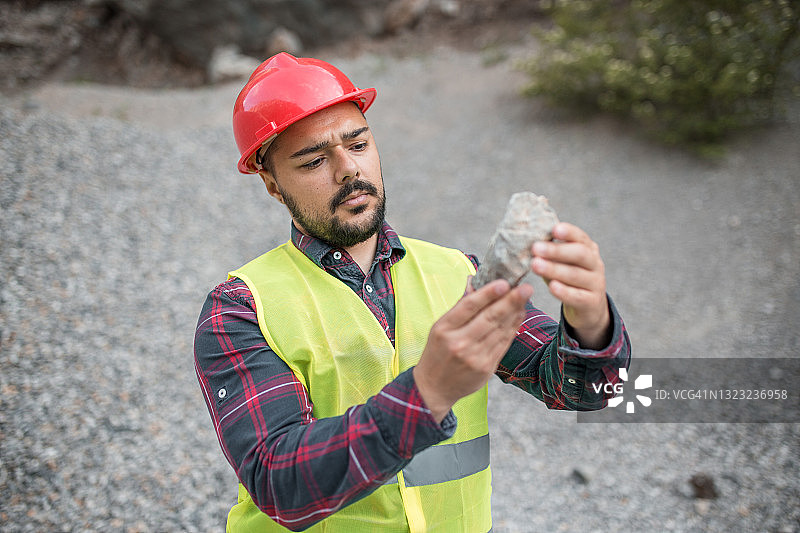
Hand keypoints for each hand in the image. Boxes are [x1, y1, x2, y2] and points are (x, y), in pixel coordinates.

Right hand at [413, 279, 532, 421]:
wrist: (434, 388)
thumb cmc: (437, 353)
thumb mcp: (439, 328)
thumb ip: (459, 307)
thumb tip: (474, 281)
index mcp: (444, 329)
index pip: (468, 306)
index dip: (488, 294)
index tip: (504, 282)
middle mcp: (459, 343)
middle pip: (489, 318)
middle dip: (510, 301)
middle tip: (526, 287)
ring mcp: (474, 357)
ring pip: (500, 330)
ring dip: (515, 312)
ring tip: (525, 297)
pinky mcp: (486, 368)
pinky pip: (503, 343)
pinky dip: (513, 328)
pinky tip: (519, 315)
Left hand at [531, 222, 610, 348]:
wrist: (589, 307)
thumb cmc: (569, 278)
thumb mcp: (562, 262)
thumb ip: (551, 252)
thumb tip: (527, 239)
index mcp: (588, 249)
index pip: (580, 237)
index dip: (569, 232)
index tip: (554, 229)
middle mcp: (595, 264)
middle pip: (580, 254)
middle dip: (557, 250)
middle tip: (535, 248)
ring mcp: (596, 283)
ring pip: (576, 275)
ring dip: (554, 269)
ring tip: (535, 265)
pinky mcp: (592, 302)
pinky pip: (578, 296)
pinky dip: (564, 291)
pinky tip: (551, 286)